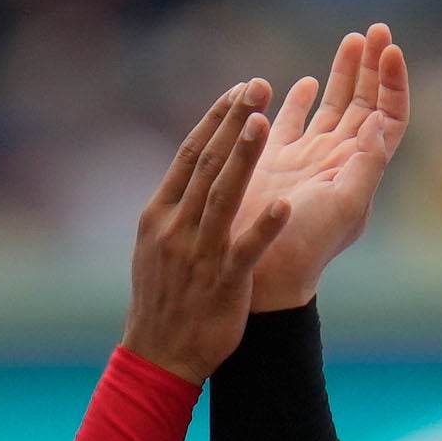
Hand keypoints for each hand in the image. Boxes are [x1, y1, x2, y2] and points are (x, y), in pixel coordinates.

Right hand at [115, 84, 294, 382]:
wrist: (158, 356)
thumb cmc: (164, 300)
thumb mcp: (157, 245)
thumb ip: (176, 207)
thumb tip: (193, 168)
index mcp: (160, 212)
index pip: (190, 154)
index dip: (216, 119)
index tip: (240, 88)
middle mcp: (176, 226)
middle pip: (206, 164)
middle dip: (232, 122)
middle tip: (257, 85)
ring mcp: (198, 253)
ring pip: (222, 197)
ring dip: (243, 158)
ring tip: (263, 122)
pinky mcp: (222, 283)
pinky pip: (244, 250)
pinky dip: (263, 227)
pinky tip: (284, 205)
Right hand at [247, 27, 411, 312]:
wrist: (263, 274)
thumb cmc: (306, 246)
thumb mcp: (345, 207)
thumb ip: (365, 163)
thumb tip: (378, 119)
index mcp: (360, 168)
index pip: (388, 116)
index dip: (393, 82)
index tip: (389, 49)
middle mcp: (338, 160)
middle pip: (364, 103)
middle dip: (371, 66)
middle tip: (375, 29)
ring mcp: (307, 159)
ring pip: (332, 105)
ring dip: (343, 73)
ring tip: (352, 39)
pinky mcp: (274, 161)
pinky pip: (292, 123)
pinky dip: (299, 100)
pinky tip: (302, 81)